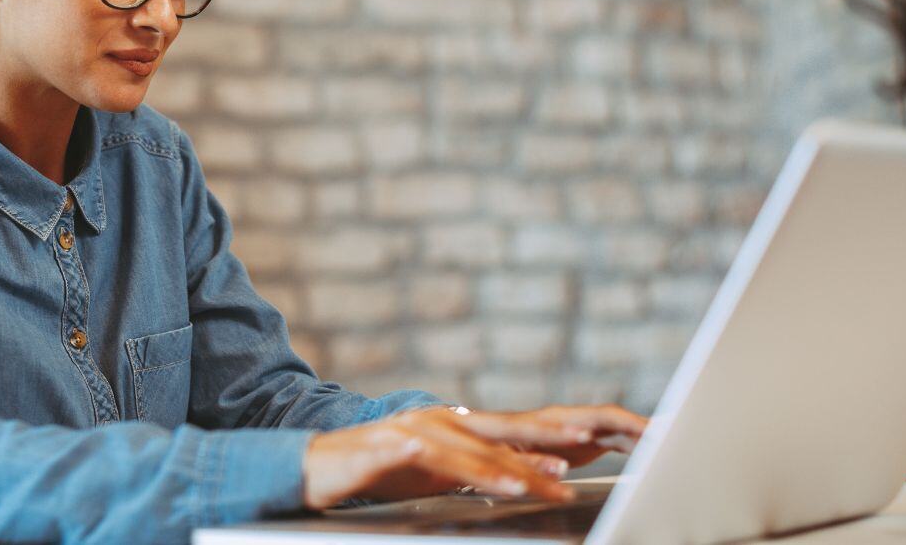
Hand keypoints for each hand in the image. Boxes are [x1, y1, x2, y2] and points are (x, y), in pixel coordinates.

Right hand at [299, 403, 645, 509]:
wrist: (312, 466)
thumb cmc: (373, 473)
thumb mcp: (432, 473)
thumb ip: (473, 472)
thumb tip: (520, 481)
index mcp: (453, 424)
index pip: (512, 433)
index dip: (552, 440)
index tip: (593, 449)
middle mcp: (441, 419)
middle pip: (506, 435)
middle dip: (551, 445)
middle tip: (591, 453)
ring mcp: (418, 429)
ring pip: (481, 452)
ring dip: (521, 470)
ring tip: (554, 486)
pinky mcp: (396, 446)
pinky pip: (446, 463)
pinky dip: (477, 475)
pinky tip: (501, 487)